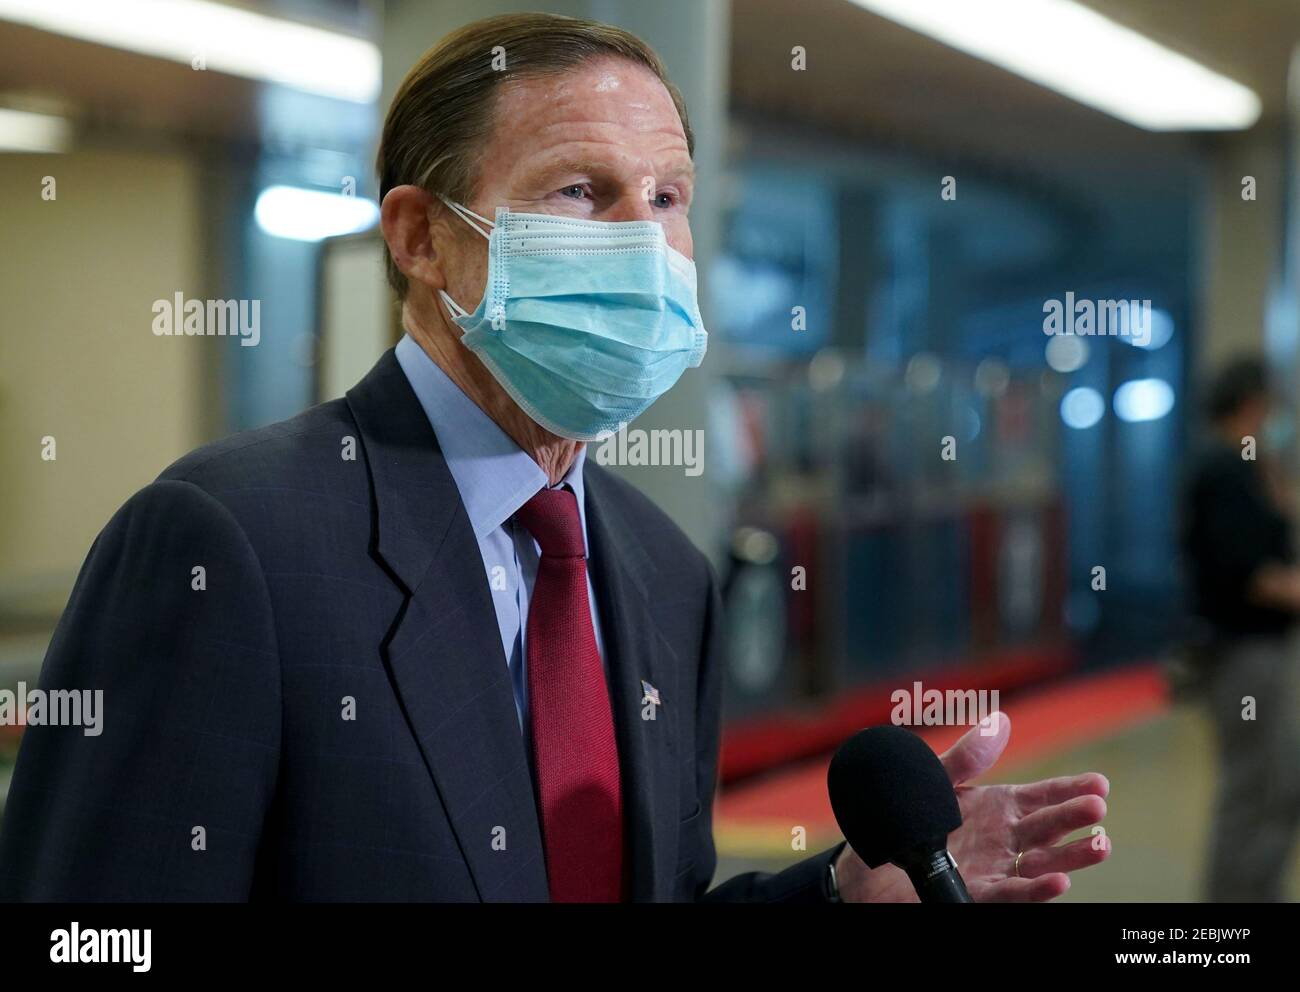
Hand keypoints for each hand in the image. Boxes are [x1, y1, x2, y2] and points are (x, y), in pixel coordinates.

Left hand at [834, 712, 1110, 901]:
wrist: (875, 862)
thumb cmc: (909, 817)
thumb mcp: (937, 780)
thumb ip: (967, 756)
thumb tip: (1000, 721)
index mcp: (1000, 807)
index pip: (1045, 797)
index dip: (1071, 790)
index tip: (1100, 784)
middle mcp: (1005, 838)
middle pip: (1049, 828)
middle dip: (1075, 818)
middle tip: (1098, 808)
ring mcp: (995, 866)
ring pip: (1042, 863)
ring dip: (1072, 856)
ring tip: (1100, 845)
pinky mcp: (979, 893)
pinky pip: (1013, 892)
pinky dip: (1037, 888)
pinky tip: (1060, 881)